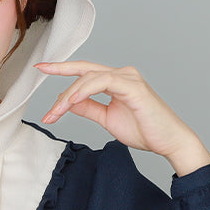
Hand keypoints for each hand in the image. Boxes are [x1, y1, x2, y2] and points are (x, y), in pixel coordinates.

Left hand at [35, 61, 209, 175]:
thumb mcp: (106, 119)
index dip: (62, 68)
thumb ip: (88, 108)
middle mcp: (122, 74)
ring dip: (69, 95)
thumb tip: (67, 102)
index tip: (41, 68)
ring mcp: (129, 78)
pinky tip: (73, 101)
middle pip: (84, 70)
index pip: (84, 71)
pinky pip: (104, 82)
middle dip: (60, 77)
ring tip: (57, 112)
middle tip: (44, 91)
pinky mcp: (134, 87)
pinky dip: (86, 90)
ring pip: (90, 77)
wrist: (168, 142)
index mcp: (115, 81)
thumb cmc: (144, 130)